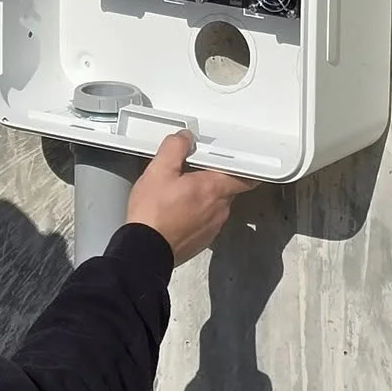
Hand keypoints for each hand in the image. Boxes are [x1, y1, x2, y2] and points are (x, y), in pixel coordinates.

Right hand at [125, 132, 254, 265]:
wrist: (145, 252)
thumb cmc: (153, 214)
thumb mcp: (158, 171)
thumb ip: (174, 148)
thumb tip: (184, 138)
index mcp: (213, 189)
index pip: (246, 176)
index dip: (243, 166)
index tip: (232, 160)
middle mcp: (219, 209)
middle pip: (227, 188)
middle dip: (213, 178)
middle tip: (191, 171)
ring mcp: (212, 227)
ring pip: (216, 205)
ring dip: (203, 197)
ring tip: (178, 193)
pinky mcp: (202, 240)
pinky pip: (206, 220)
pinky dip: (196, 214)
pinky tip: (176, 211)